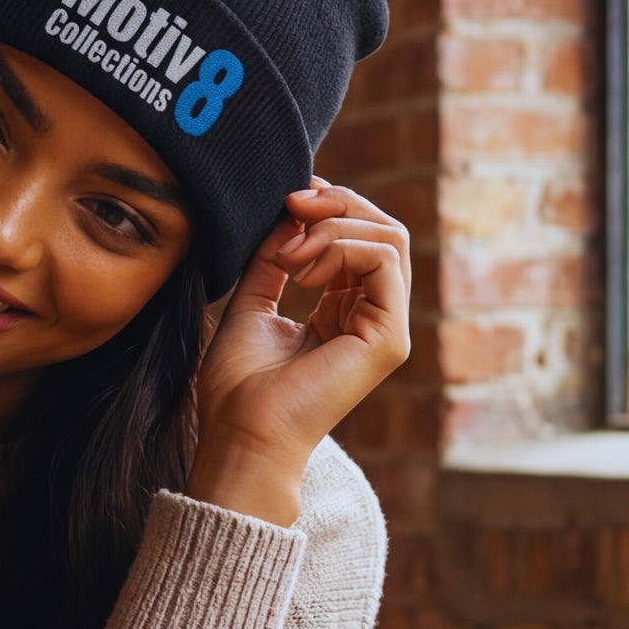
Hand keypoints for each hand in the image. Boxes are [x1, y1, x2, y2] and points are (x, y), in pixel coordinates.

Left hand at [183, 180, 410, 526]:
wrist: (240, 432)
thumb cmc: (240, 384)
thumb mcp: (251, 303)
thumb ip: (272, 259)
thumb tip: (288, 212)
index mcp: (344, 312)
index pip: (359, 239)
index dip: (328, 206)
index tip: (286, 196)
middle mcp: (373, 318)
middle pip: (383, 230)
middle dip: (336, 203)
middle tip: (291, 202)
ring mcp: (387, 329)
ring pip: (389, 239)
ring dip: (333, 227)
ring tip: (289, 252)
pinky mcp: (389, 339)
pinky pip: (385, 262)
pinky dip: (341, 248)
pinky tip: (302, 271)